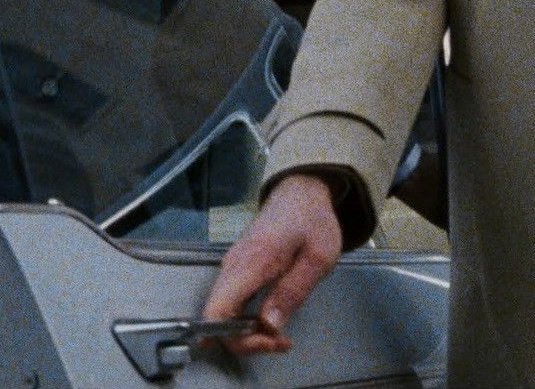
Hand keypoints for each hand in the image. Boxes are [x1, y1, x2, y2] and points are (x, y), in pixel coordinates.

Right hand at [201, 173, 342, 353]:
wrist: (301, 191)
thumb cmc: (312, 221)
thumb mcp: (317, 259)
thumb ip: (291, 293)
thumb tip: (268, 326)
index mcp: (251, 262)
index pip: (217, 311)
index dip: (237, 338)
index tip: (270, 340)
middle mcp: (232, 266)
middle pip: (217, 316)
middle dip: (246, 340)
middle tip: (281, 341)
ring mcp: (231, 266)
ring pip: (222, 312)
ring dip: (248, 332)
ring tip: (280, 333)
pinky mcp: (236, 269)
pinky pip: (230, 302)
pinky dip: (246, 319)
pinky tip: (270, 319)